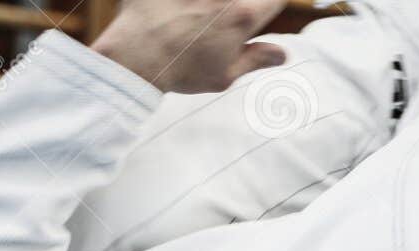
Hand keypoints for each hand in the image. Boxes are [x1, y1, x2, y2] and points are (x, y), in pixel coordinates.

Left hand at [93, 0, 288, 92]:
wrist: (137, 58)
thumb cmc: (181, 71)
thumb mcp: (224, 75)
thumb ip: (255, 59)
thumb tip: (281, 54)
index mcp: (242, 17)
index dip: (271, 5)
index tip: (264, 10)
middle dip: (238, 7)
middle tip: (222, 20)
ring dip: (209, 6)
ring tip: (195, 19)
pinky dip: (182, 3)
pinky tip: (177, 12)